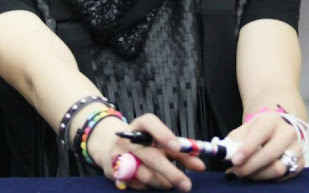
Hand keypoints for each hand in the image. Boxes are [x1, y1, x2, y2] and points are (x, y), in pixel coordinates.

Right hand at [88, 113, 205, 190]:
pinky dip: (148, 185)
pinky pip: (137, 184)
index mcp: (140, 125)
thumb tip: (200, 166)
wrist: (108, 146)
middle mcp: (128, 139)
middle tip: (186, 184)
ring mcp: (119, 156)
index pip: (149, 123)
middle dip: (171, 172)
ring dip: (162, 182)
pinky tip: (151, 181)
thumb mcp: (159, 142)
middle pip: (150, 156)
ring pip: (145, 174)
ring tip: (169, 183)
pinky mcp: (114, 172)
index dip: (163, 133)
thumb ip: (180, 153)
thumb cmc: (142, 144)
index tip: (178, 147)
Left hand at [225, 112, 303, 180]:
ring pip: (279, 168)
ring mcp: (297, 148)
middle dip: (250, 167)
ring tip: (244, 174)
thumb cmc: (258, 131)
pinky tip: (258, 175)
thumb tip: (219, 152)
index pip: (259, 135)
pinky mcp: (302, 162)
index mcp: (271, 121)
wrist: (279, 128)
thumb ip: (233, 141)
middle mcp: (287, 132)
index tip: (234, 160)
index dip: (246, 149)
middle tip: (235, 173)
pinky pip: (285, 177)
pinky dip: (269, 178)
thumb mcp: (245, 130)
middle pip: (270, 155)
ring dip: (258, 175)